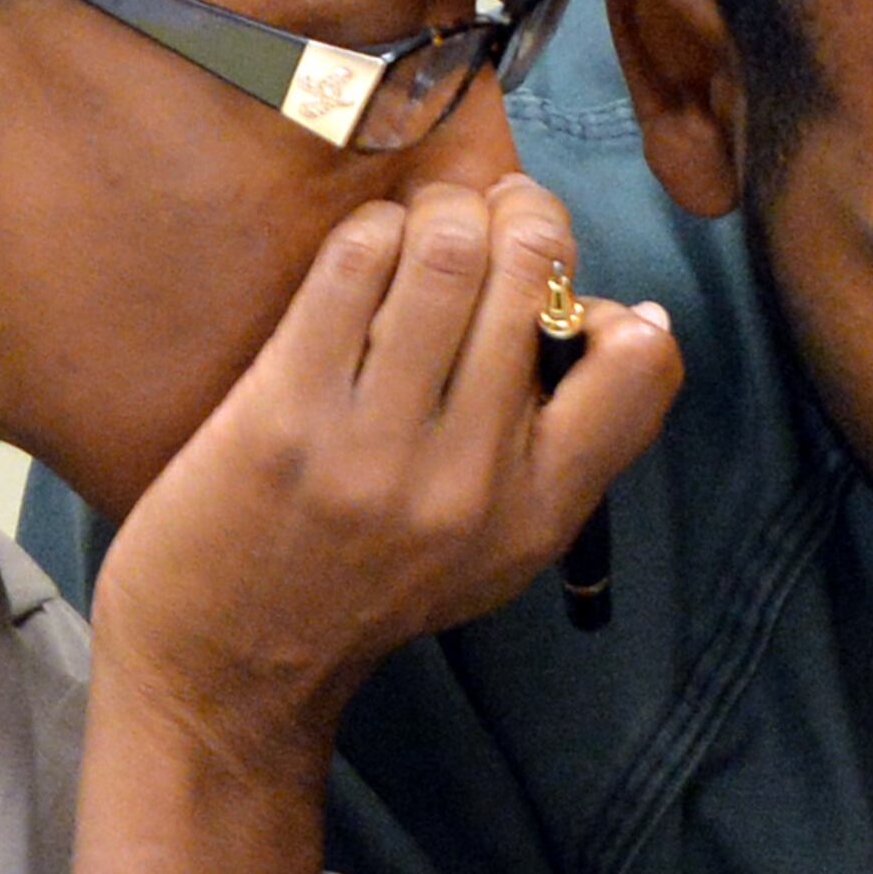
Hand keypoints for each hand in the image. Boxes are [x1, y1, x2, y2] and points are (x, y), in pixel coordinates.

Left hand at [66, 175, 677, 873]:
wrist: (229, 665)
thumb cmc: (366, 584)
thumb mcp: (499, 549)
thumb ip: (563, 447)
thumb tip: (623, 313)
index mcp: (540, 512)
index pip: (643, 364)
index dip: (618, 301)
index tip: (565, 298)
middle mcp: (470, 480)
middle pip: (536, 270)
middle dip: (518, 210)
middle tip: (486, 214)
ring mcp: (375, 448)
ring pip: (446, 249)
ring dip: (437, 208)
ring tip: (421, 223)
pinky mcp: (285, 415)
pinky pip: (351, 264)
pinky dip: (367, 232)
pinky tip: (361, 255)